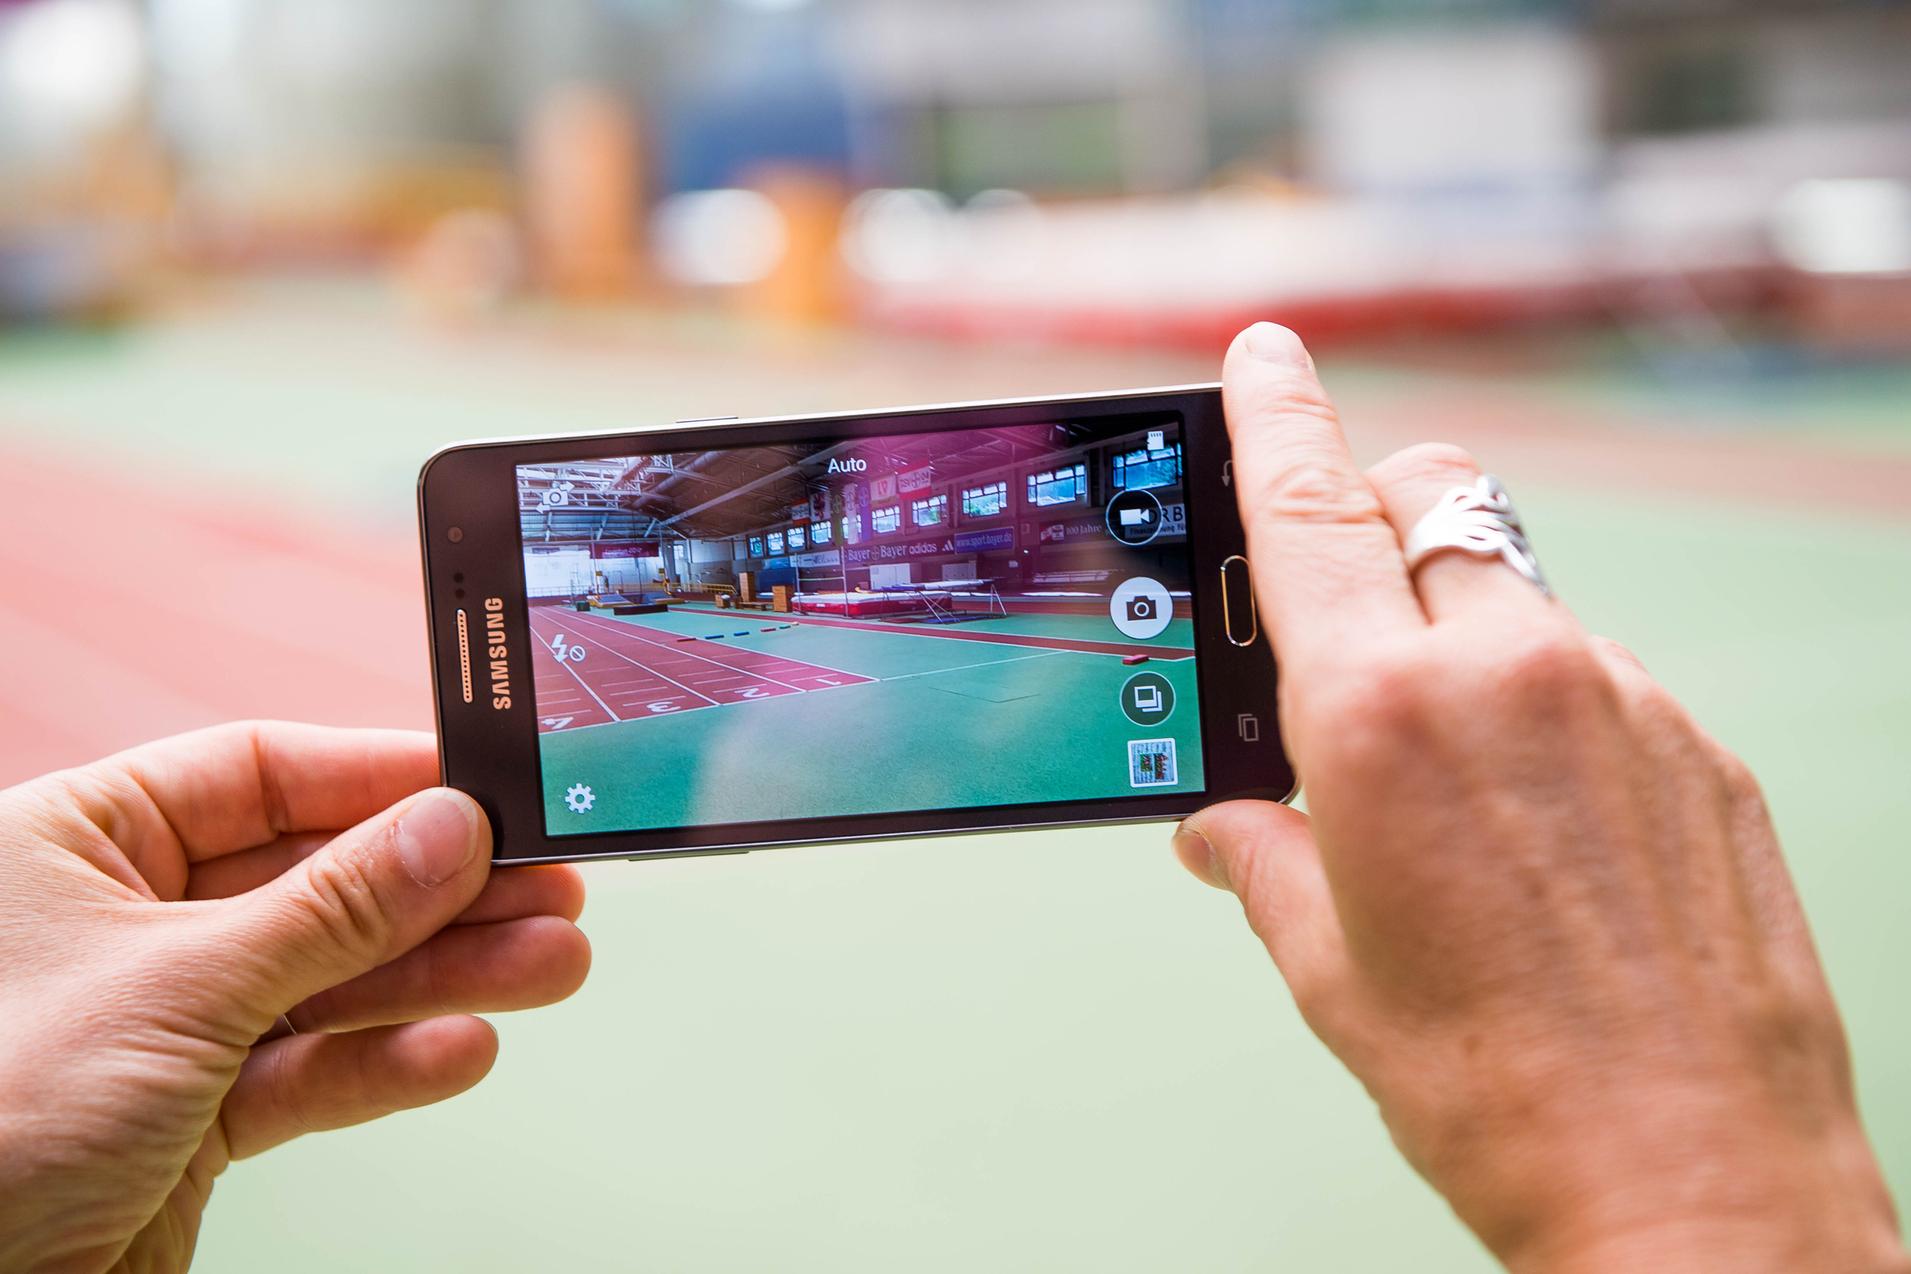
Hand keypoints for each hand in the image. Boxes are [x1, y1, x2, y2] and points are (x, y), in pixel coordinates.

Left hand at [0, 722, 590, 1273]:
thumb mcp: (176, 987)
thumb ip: (329, 911)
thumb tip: (446, 833)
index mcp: (76, 842)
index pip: (258, 776)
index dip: (379, 778)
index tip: (484, 788)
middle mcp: (120, 922)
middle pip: (315, 881)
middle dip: (438, 893)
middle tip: (546, 886)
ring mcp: (160, 1021)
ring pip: (328, 980)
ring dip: (442, 978)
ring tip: (548, 963)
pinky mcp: (189, 1115)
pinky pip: (307, 1069)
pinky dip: (385, 1064)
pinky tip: (459, 1049)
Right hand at [1176, 324, 1906, 1271]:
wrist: (1690, 1181)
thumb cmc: (1489, 1084)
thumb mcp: (1328, 967)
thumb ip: (1259, 859)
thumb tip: (1220, 822)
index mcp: (1382, 717)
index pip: (1311, 510)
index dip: (1276, 417)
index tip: (1264, 350)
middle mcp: (1510, 675)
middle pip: (1433, 504)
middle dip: (1378, 508)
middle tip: (1346, 581)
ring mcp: (1625, 702)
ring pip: (1520, 593)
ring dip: (1467, 629)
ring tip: (1455, 772)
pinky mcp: (1703, 750)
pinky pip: (1602, 677)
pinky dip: (1551, 708)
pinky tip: (1549, 828)